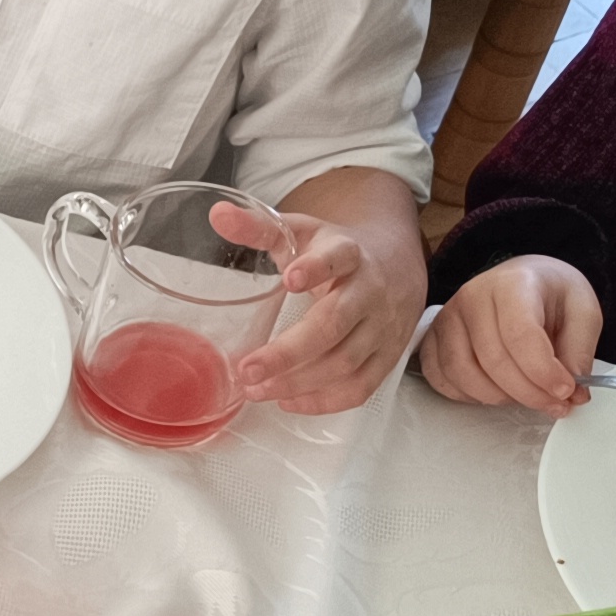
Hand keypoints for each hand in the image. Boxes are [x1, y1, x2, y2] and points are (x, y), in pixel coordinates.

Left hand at [225, 179, 426, 414]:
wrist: (397, 267)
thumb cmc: (336, 253)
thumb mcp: (302, 232)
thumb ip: (259, 226)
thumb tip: (218, 214)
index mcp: (348, 254)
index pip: (337, 258)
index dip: (316, 267)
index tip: (289, 277)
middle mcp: (370, 291)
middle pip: (334, 324)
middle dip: (289, 352)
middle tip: (247, 368)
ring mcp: (382, 327)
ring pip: (346, 362)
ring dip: (299, 381)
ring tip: (256, 388)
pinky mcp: (387, 356)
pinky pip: (360, 386)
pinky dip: (325, 401)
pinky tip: (288, 402)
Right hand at [418, 256, 602, 414]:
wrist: (524, 280)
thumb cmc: (550, 294)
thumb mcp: (583, 312)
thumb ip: (580, 351)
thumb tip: (573, 392)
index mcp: (512, 284)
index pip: (520, 334)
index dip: (543, 370)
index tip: (566, 389)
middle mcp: (472, 297)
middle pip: (493, 359)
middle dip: (528, 392)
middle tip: (555, 403)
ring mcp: (448, 318)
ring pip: (462, 372)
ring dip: (498, 397)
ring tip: (527, 397)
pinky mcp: (435, 338)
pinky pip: (441, 378)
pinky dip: (468, 395)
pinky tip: (496, 392)